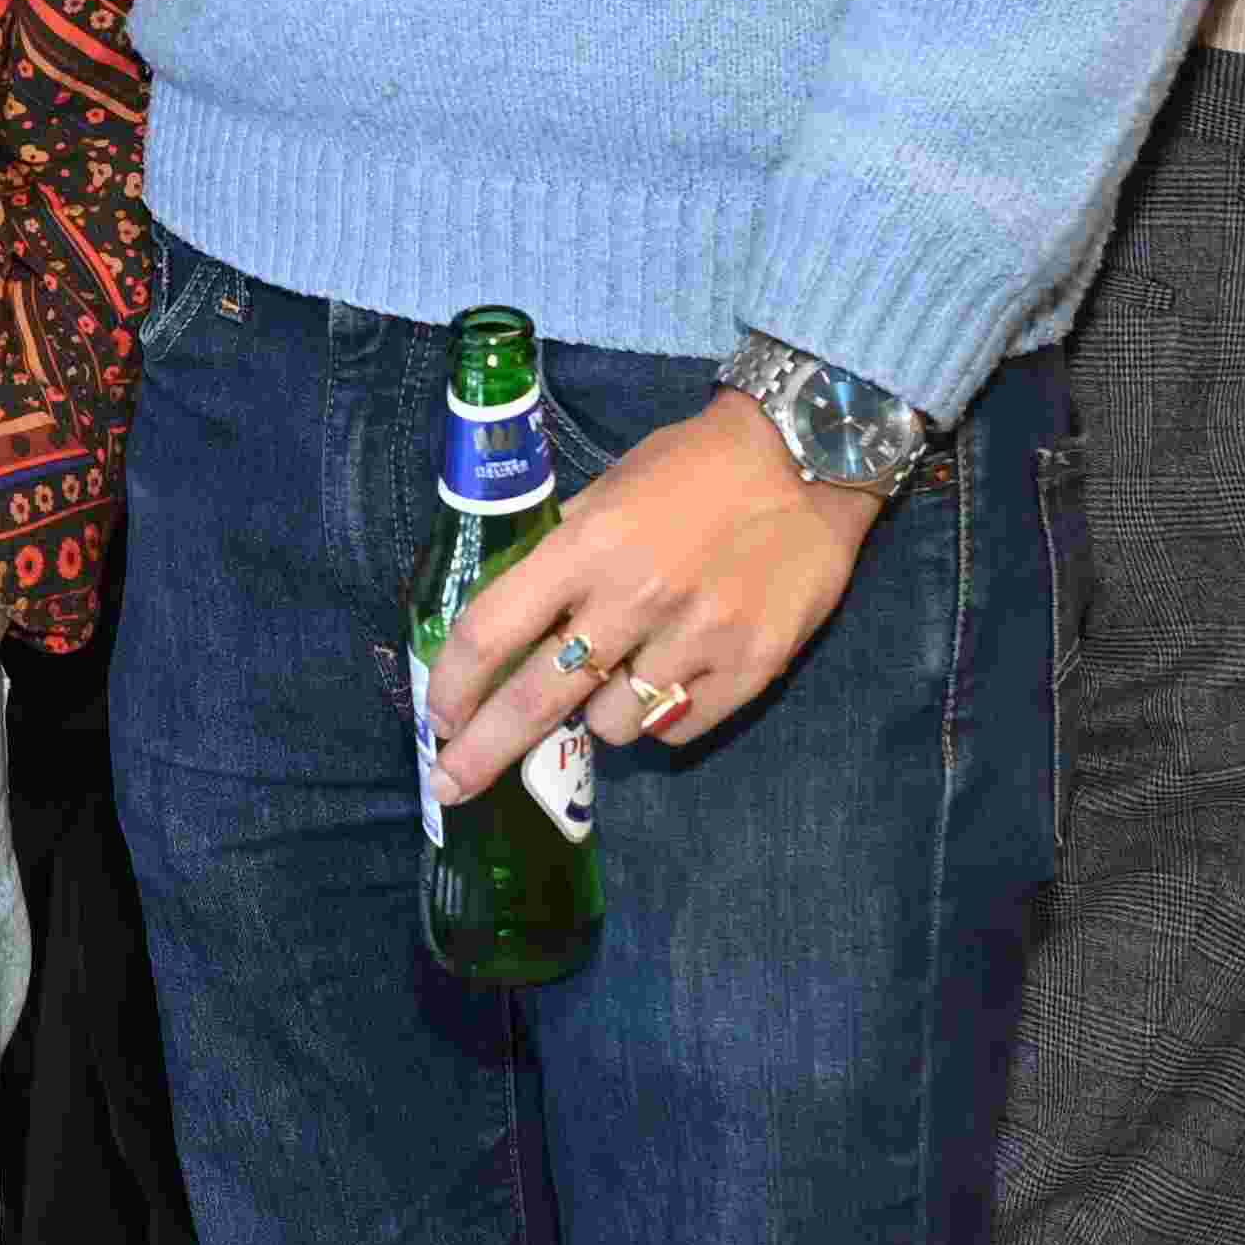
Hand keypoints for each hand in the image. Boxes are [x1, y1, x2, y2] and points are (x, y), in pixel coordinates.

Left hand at [425, 393, 874, 803]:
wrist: (806, 460)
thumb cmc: (693, 470)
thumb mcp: (607, 491)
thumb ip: (558, 553)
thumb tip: (505, 618)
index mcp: (585, 546)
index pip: (491, 629)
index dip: (454, 683)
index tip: (437, 715)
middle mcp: (634, 598)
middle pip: (536, 700)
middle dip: (482, 753)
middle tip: (451, 785)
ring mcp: (696, 639)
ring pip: (610, 727)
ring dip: (596, 716)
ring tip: (620, 674)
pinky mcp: (751, 668)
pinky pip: (675, 730)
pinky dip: (659, 718)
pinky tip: (670, 679)